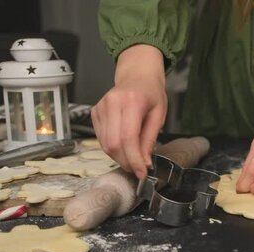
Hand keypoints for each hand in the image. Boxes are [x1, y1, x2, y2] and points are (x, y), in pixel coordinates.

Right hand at [91, 45, 166, 178]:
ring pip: (105, 144)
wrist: (137, 75)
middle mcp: (111, 103)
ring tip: (133, 157)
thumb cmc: (152, 94)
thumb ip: (149, 139)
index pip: (128, 138)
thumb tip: (144, 162)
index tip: (142, 173)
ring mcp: (100, 107)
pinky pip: (101, 138)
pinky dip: (113, 148)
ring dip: (119, 157)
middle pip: (113, 143)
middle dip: (126, 161)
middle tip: (138, 169)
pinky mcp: (94, 112)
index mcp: (131, 102)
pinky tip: (124, 146)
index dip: (134, 159)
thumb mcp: (159, 115)